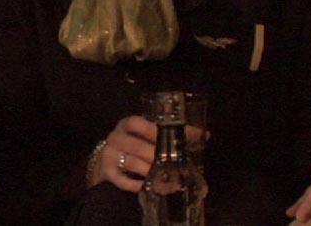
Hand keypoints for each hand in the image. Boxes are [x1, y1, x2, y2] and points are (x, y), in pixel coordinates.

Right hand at [88, 116, 206, 191]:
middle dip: (155, 155)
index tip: (173, 136)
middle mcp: (116, 137)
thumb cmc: (133, 143)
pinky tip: (147, 186)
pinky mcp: (107, 172)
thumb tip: (205, 135)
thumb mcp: (146, 134)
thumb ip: (170, 133)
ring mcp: (109, 155)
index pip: (137, 123)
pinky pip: (123, 181)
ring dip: (149, 171)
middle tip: (172, 162)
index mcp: (127, 124)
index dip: (154, 129)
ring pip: (131, 163)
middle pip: (136, 146)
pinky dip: (136, 185)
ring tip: (163, 176)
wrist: (105, 158)